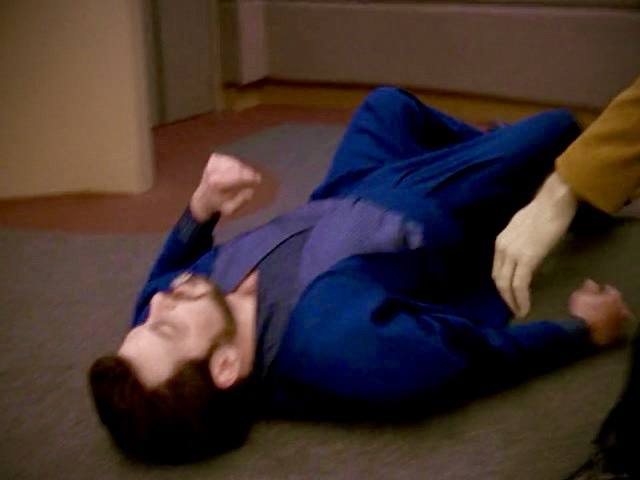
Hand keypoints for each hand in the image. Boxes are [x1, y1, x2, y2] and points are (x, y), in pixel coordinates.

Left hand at [190, 153, 261, 220]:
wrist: (203, 198)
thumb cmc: (219, 205)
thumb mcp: (230, 209)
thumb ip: (241, 201)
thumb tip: (251, 190)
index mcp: (217, 183)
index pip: (238, 176)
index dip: (250, 177)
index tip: (258, 180)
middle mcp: (213, 171)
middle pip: (238, 168)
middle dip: (248, 173)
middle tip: (255, 178)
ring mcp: (213, 163)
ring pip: (235, 162)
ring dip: (242, 169)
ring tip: (243, 178)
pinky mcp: (214, 158)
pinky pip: (230, 159)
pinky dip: (235, 164)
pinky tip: (233, 172)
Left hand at [493, 172, 577, 316]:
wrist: (553, 202)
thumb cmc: (544, 212)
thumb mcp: (523, 229)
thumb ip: (520, 243)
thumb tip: (526, 255)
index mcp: (500, 241)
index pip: (497, 269)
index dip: (502, 285)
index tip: (509, 296)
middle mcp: (501, 248)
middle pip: (498, 279)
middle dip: (505, 297)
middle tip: (514, 309)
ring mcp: (512, 254)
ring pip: (506, 285)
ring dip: (512, 302)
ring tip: (519, 312)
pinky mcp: (526, 259)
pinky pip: (520, 285)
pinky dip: (521, 299)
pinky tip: (525, 309)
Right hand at [569, 279, 630, 345]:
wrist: (583, 332)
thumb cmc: (583, 310)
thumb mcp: (581, 294)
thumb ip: (588, 287)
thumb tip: (591, 282)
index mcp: (614, 298)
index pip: (610, 289)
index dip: (602, 288)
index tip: (596, 289)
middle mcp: (620, 310)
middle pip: (616, 303)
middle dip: (609, 302)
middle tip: (599, 301)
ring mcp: (618, 323)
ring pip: (616, 316)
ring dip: (609, 313)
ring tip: (600, 313)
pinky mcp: (614, 334)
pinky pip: (612, 327)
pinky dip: (608, 324)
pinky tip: (600, 324)